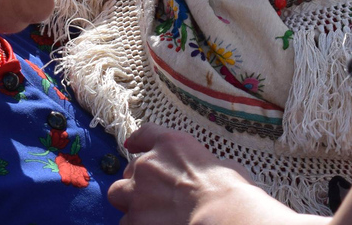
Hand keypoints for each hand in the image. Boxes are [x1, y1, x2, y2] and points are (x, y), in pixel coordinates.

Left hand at [108, 123, 305, 224]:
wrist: (222, 216)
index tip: (132, 145)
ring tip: (151, 216)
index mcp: (171, 145)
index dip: (138, 141)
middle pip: (128, 170)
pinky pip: (127, 223)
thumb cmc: (231, 192)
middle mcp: (147, 164)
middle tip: (151, 195)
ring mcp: (137, 193)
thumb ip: (206, 166)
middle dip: (136, 182)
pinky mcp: (134, 220)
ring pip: (119, 197)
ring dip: (133, 206)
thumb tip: (214, 175)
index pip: (146, 134)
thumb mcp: (223, 167)